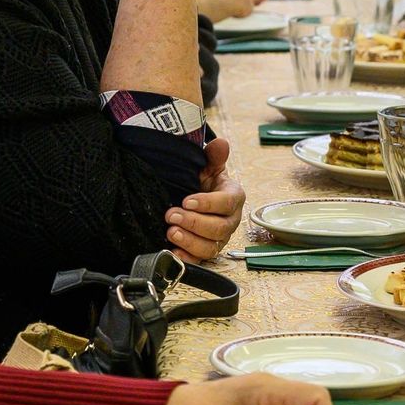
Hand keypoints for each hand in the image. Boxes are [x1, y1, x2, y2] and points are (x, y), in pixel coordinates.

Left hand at [167, 137, 245, 260]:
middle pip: (219, 228)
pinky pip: (200, 260)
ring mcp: (219, 238)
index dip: (207, 204)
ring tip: (171, 231)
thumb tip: (220, 144)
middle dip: (194, 223)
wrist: (195, 195)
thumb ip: (214, 156)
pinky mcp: (206, 250)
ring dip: (190, 241)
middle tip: (172, 215)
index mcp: (234, 197)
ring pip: (210, 247)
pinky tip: (173, 251)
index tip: (186, 201)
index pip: (227, 203)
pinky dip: (186, 258)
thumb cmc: (204, 181)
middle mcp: (230, 220)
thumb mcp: (208, 166)